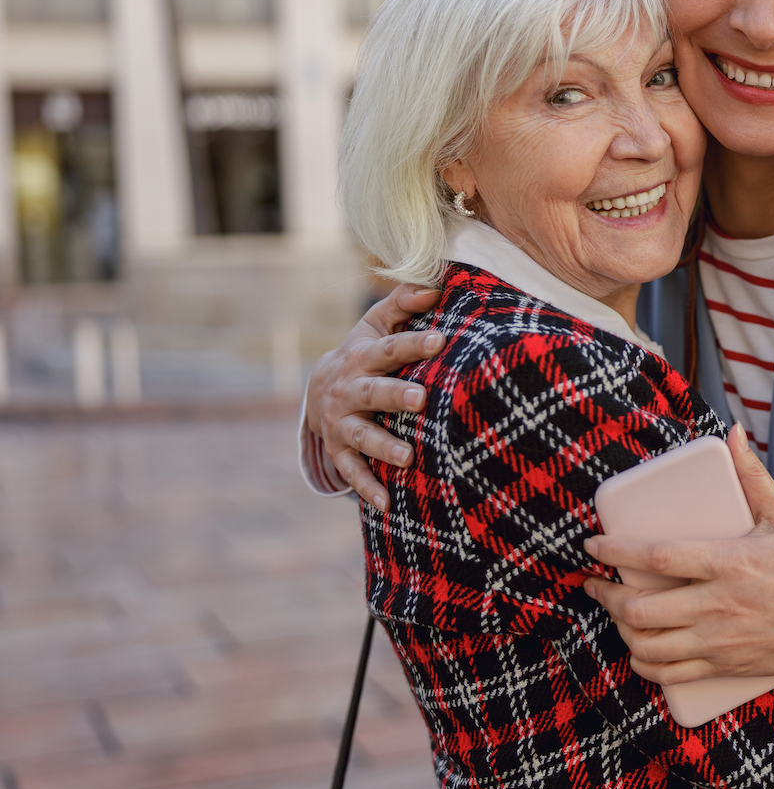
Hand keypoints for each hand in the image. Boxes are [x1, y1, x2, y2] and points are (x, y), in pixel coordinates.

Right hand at [306, 284, 443, 510]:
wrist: (317, 390)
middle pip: (373, 392)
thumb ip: (402, 304)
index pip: (390, 349)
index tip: (441, 339)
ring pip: (361, 436)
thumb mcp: (374, 325)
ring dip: (383, 446)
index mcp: (362, 357)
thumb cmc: (364, 353)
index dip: (414, 343)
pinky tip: (387, 504)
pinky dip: (367, 488)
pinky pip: (352, 471)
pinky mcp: (339, 450)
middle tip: (421, 399)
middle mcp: (349, 390)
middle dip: (395, 396)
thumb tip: (435, 284)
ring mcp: (342, 422)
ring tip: (408, 456)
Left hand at [583, 426, 773, 685]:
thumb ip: (752, 477)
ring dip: (621, 631)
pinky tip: (639, 650)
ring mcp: (720, 641)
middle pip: (641, 609)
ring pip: (649, 646)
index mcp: (730, 563)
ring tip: (616, 612)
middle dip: (606, 596)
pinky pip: (670, 674)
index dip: (615, 550)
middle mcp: (719, 606)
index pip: (657, 558)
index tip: (592, 544)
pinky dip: (645, 664)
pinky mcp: (726, 665)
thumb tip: (733, 435)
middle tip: (597, 582)